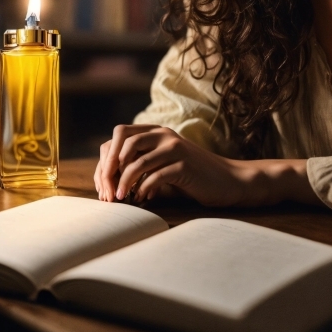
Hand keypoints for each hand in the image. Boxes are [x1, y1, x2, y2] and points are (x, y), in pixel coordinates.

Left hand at [94, 124, 318, 206]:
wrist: (228, 181)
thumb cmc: (192, 176)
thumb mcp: (163, 165)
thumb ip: (140, 163)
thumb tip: (106, 177)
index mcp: (157, 131)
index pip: (119, 135)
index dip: (106, 159)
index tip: (104, 185)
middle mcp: (164, 134)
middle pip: (123, 141)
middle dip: (110, 169)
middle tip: (108, 193)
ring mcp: (176, 148)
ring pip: (136, 160)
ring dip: (124, 182)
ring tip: (122, 199)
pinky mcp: (185, 164)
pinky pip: (155, 175)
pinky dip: (144, 189)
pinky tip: (144, 199)